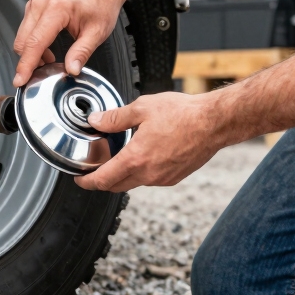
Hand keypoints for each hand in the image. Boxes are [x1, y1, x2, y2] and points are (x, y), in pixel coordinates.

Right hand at [12, 0, 123, 86]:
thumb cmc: (100, 5)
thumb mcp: (97, 32)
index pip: (35, 42)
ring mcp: (35, 4)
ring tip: (51, 58)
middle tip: (47, 71)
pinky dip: (33, 45)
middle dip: (30, 62)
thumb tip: (71, 69)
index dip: (26, 64)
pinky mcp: (33, 7)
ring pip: (22, 38)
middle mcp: (41, 4)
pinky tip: (47, 49)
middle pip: (23, 42)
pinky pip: (25, 32)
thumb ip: (82, 53)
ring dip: (32, 54)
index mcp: (57, 9)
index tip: (20, 80)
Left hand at [74, 92, 230, 191]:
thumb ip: (115, 118)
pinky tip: (143, 157)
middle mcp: (148, 174)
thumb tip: (95, 121)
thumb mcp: (142, 108)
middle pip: (115, 187)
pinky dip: (140, 173)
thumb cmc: (183, 113)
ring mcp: (162, 178)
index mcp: (135, 159)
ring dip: (122, 176)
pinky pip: (150, 180)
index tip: (79, 179)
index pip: (102, 180)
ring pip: (133, 184)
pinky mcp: (174, 178)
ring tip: (119, 159)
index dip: (86, 182)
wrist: (215, 122)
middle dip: (101, 182)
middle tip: (93, 172)